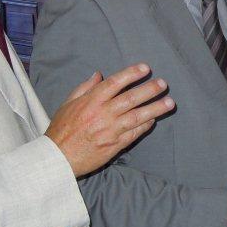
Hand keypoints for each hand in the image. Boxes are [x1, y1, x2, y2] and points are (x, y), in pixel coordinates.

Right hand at [45, 63, 174, 176]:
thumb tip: (99, 74)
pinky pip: (134, 133)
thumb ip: (85, 87)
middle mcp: (102, 114)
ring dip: (155, 108)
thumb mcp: (68, 103)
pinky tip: (154, 119)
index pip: (115, 83)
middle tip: (163, 83)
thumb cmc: (61, 129)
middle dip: (149, 90)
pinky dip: (145, 126)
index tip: (145, 68)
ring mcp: (110, 131)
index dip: (131, 74)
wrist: (57, 158)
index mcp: (91, 101)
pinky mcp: (114, 145)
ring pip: (137, 116)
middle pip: (131, 99)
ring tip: (169, 102)